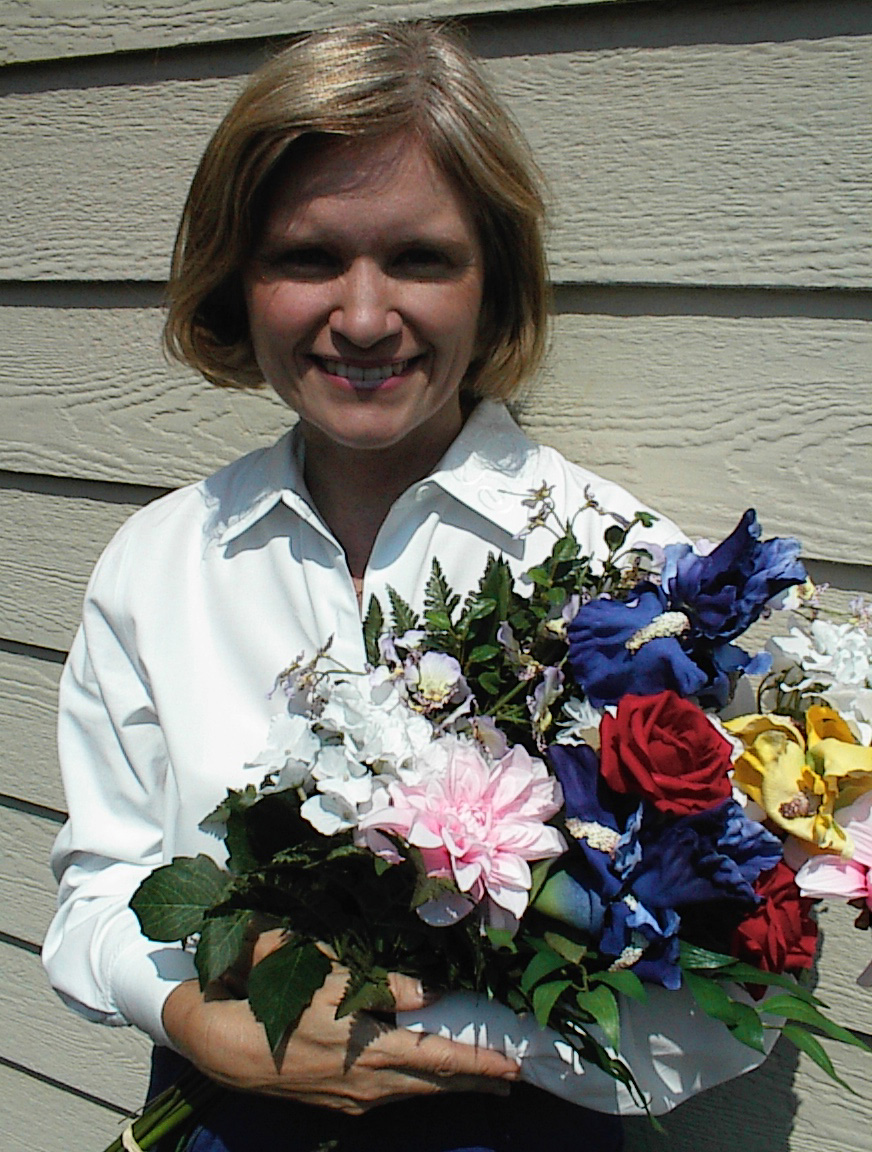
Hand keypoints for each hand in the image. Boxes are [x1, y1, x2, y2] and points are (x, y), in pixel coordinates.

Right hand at [162, 961, 520, 1114]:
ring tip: (486, 1079)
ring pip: (415, 1093)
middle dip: (477, 1079)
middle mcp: (364, 1081)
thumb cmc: (272, 991)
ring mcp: (351, 1097)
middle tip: (516, 1074)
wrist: (218, 1043)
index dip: (477, 1062)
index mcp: (365, 1047)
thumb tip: (428, 991)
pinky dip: (420, 1086)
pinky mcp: (338, 1102)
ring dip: (452, 1084)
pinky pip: (392, 1096)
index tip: (514, 1063)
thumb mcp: (323, 970)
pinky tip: (430, 1080)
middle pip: (434, 1083)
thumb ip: (380, 982)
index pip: (436, 1057)